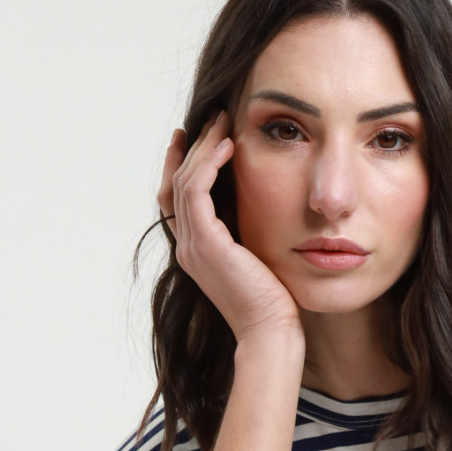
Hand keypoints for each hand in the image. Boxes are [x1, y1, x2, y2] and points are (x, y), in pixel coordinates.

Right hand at [159, 115, 302, 347]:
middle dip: (194, 147)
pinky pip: (196, 190)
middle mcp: (187, 247)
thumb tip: (263, 205)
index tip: (200, 137)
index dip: (184, 164)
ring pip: (184, 181)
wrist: (271, 332)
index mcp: (197, 252)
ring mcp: (192, 246)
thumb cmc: (274, 303)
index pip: (177, 199)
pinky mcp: (206, 243)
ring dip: (203, 148)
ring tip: (222, 124)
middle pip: (176, 183)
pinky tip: (228, 147)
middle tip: (213, 119)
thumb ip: (248, 233)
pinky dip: (208, 164)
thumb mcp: (258, 258)